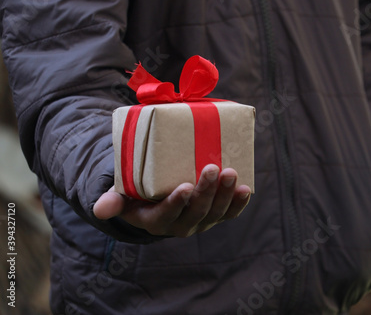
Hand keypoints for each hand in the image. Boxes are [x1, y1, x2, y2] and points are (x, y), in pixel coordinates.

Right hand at [93, 164, 250, 236]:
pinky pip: (229, 213)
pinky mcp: (214, 215)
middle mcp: (179, 226)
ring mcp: (199, 222)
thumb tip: (100, 209)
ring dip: (225, 195)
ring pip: (215, 213)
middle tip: (212, 168)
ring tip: (231, 174)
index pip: (167, 215)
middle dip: (205, 192)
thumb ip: (113, 201)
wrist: (156, 201)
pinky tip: (245, 189)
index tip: (184, 187)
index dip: (176, 203)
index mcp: (155, 221)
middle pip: (196, 213)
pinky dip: (238, 203)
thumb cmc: (136, 193)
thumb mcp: (121, 196)